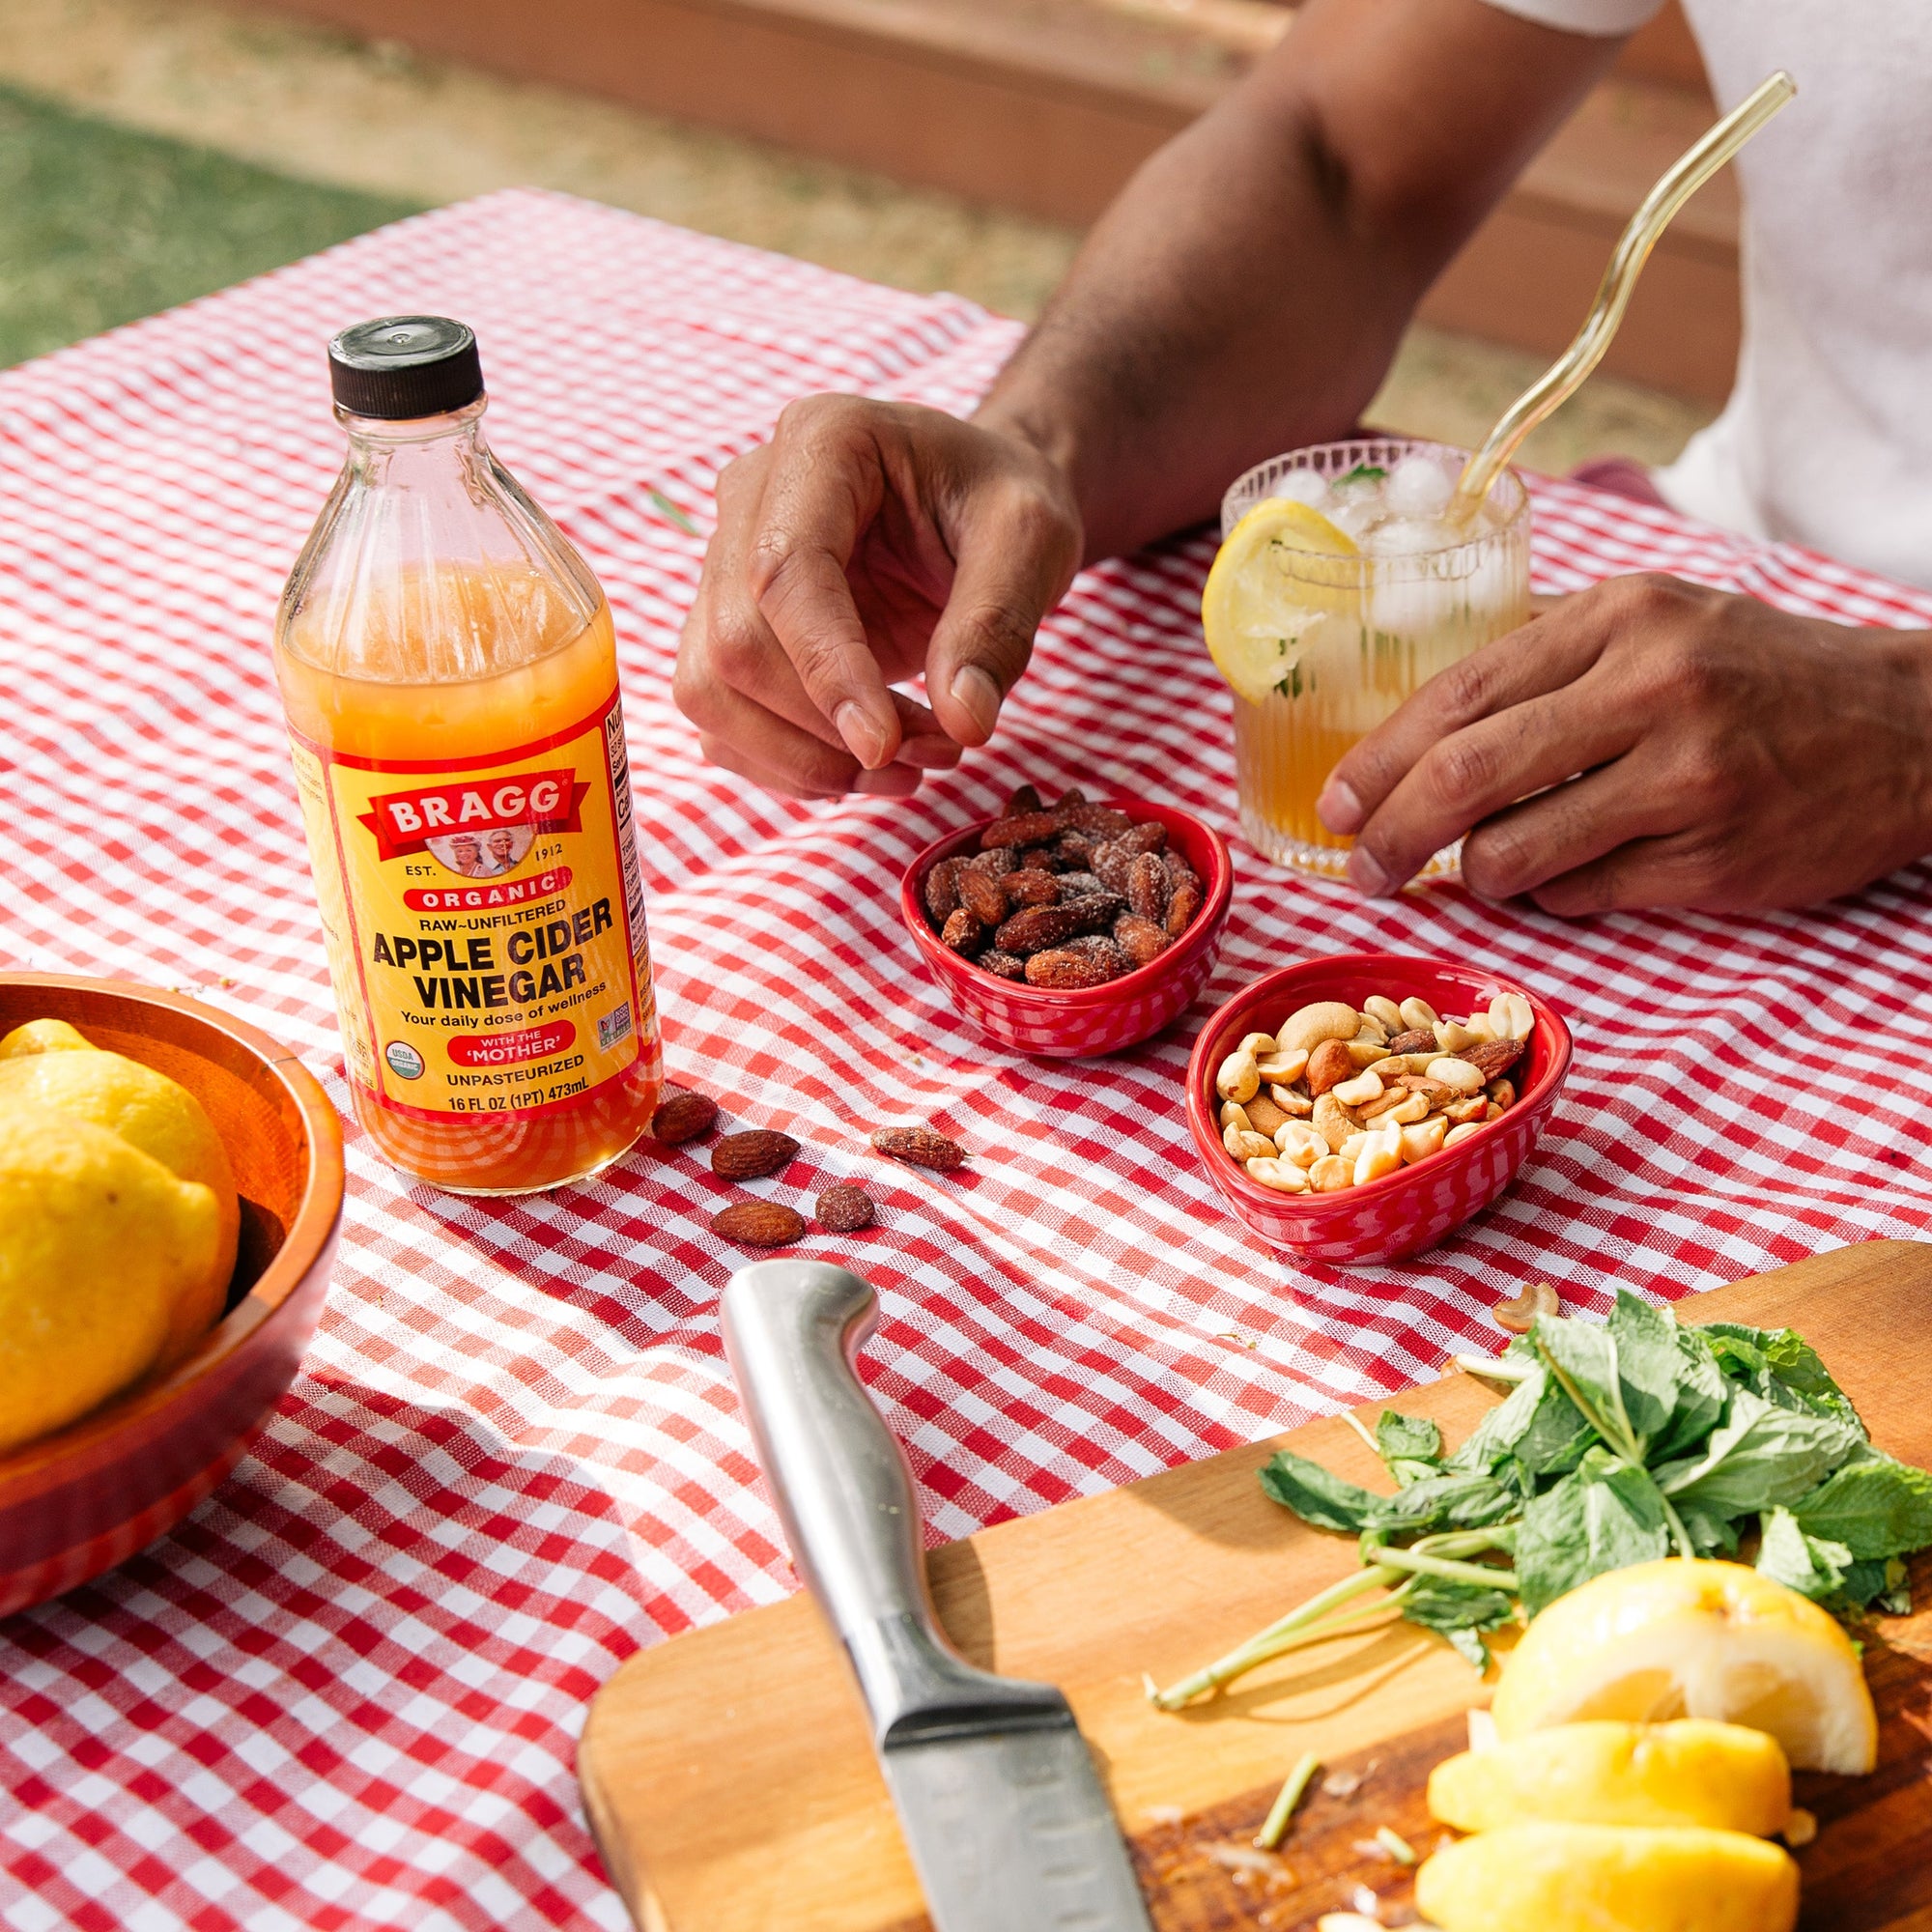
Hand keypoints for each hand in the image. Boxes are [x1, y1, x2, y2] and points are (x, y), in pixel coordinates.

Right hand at [673, 396, 1082, 798]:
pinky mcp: (726, 626)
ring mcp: (725, 564)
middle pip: (735, 644)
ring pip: (709, 691)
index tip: (886, 746)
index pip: (785, 573)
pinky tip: (866, 766)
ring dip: (804, 758)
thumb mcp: (1032, 540)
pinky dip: (790, 765)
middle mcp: (749, 496)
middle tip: (941, 749)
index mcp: (821, 442)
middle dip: (827, 726)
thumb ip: (998, 624)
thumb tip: (964, 722)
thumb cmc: (1000, 503)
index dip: (827, 672)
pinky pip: (722, 720)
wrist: (974, 502)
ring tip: (908, 766)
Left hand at [1316, 573, 1931, 914]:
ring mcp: (1688, 780)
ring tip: (1483, 866)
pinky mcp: (1713, 861)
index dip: (1380, 758)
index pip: (1460, 694)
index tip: (1336, 802)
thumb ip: (1545, 666)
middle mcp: (1654, 690)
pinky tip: (1573, 872)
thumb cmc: (1758, 675)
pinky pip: (1580, 897)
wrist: (1914, 728)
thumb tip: (1415, 742)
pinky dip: (1555, 895)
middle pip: (1467, 774)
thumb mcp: (1657, 625)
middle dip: (1391, 832)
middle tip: (1360, 868)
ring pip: (1515, 853)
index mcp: (1623, 618)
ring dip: (1476, 874)